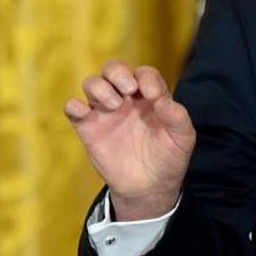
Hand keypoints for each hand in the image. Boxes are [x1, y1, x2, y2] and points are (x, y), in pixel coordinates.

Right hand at [65, 60, 195, 220]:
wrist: (149, 188)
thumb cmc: (168, 158)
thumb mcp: (182, 138)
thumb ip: (176, 116)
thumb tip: (162, 99)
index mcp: (149, 96)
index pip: (144, 73)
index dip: (147, 78)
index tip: (153, 96)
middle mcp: (125, 99)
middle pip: (112, 68)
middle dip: (117, 72)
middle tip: (128, 90)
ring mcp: (105, 112)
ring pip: (91, 83)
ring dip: (99, 87)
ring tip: (114, 105)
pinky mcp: (88, 128)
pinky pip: (72, 108)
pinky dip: (73, 105)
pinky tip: (85, 114)